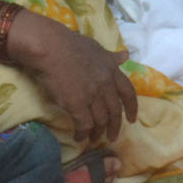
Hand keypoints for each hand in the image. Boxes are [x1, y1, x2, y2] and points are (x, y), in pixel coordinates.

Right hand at [15, 19, 138, 143]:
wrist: (50, 47)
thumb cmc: (69, 44)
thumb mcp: (96, 47)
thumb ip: (111, 56)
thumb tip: (126, 55)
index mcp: (111, 70)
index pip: (128, 93)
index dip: (131, 108)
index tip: (132, 119)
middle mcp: (105, 83)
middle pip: (114, 111)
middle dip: (115, 127)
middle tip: (112, 137)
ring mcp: (92, 94)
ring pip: (100, 120)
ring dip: (97, 132)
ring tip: (93, 139)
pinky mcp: (76, 104)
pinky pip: (84, 125)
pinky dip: (82, 134)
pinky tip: (79, 137)